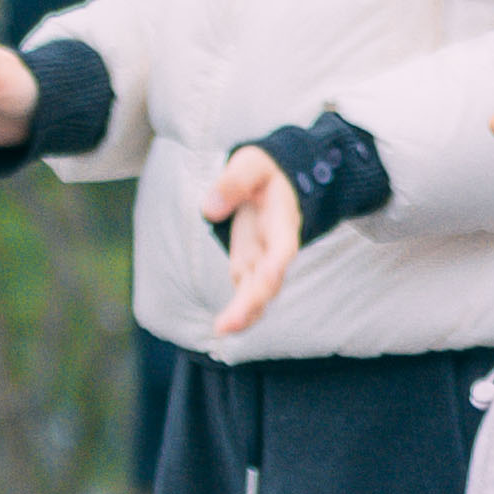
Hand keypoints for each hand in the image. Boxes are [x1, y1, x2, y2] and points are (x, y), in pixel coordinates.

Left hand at [198, 147, 304, 337]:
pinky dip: (238, 312)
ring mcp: (263, 261)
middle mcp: (276, 248)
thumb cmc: (264, 172)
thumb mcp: (252, 163)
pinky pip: (246, 294)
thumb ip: (234, 182)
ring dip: (244, 314)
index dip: (277, 264)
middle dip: (252, 301)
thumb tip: (209, 209)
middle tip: (231, 322)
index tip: (268, 279)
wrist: (275, 182)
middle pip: (269, 280)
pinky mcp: (249, 266)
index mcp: (283, 222)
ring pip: (258, 293)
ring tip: (223, 329)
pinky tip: (223, 327)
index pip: (284, 247)